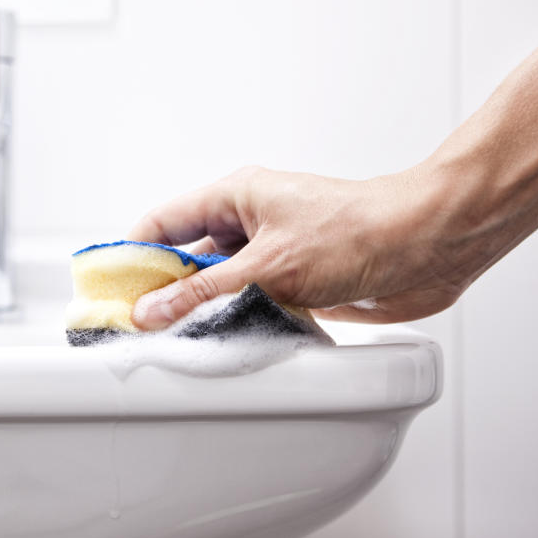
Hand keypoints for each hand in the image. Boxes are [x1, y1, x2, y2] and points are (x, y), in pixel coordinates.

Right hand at [127, 165, 467, 329]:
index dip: (132, 253)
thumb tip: (152, 309)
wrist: (427, 246)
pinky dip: (234, 320)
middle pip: (185, 256)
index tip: (109, 288)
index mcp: (235, 197)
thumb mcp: (267, 265)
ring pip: (217, 284)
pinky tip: (223, 340)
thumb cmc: (358, 230)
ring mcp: (272, 254)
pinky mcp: (295, 282)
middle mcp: (250, 223)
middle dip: (161, 289)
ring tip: (177, 338)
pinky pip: (249, 303)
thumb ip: (204, 291)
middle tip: (137, 325)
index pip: (164, 222)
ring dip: (200, 309)